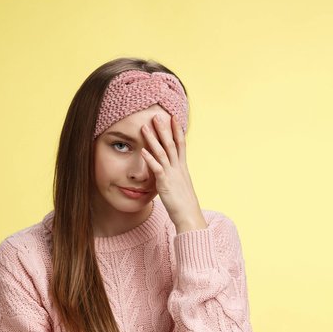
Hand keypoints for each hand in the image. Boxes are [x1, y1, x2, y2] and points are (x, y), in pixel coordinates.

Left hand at [140, 113, 205, 231]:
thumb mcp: (180, 187)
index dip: (177, 130)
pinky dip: (150, 158)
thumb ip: (175, 177)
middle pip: (172, 144)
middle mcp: (178, 168)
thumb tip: (171, 174)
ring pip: (163, 152)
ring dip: (153, 139)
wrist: (189, 217)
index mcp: (182, 168)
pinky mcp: (165, 183)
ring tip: (145, 127)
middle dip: (164, 129)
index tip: (173, 117)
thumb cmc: (184, 205)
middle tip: (157, 115)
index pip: (181, 144)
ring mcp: (172, 175)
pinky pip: (157, 168)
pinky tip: (143, 150)